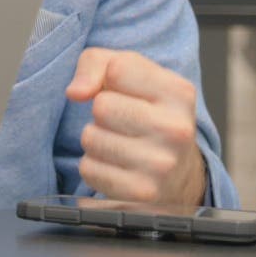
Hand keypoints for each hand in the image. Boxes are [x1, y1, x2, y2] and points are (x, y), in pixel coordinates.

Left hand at [66, 48, 206, 204]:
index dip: (110, 79)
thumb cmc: (146, 113)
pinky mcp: (142, 193)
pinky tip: (118, 166)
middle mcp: (177, 130)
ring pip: (91, 138)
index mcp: (179, 93)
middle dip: (102, 112)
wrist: (177, 172)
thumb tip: (76, 92)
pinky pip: (89, 170)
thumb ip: (96, 63)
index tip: (126, 92)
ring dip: (96, 140)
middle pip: (102, 106)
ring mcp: (162, 165)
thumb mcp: (129, 74)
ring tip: (121, 143)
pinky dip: (95, 166)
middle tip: (122, 122)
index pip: (118, 69)